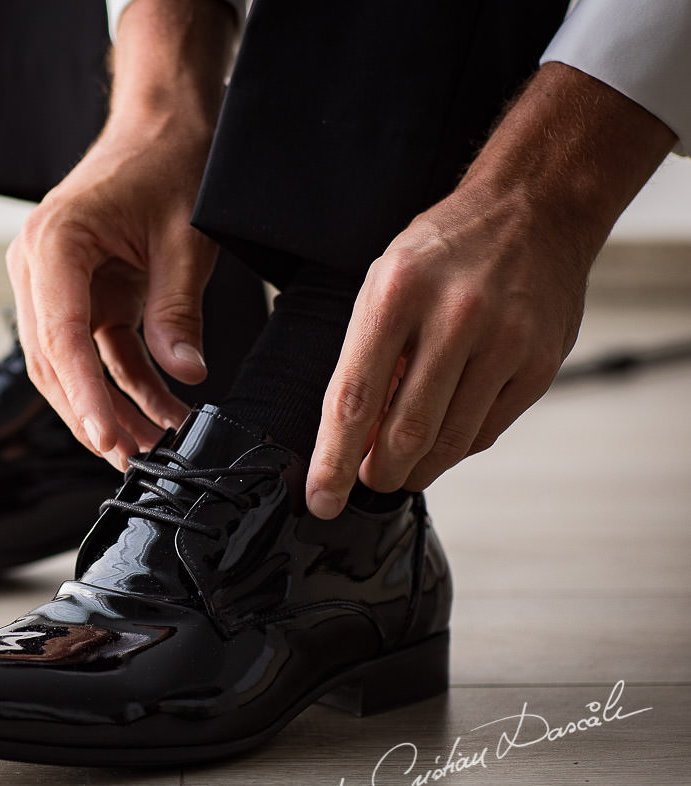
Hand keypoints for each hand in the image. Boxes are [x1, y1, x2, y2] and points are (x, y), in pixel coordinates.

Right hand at [7, 122, 216, 469]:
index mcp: (54, 245)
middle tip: (131, 461)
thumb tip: (186, 371)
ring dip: (110, 407)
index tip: (108, 439)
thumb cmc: (168, 160)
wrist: (163, 122)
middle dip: (92, 415)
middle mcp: (39, 266)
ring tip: (152, 449)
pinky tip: (162, 412)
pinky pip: (98, 349)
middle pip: (53, 361)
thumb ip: (178, 308)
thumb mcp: (184, 237)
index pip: (60, 338)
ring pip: (71, 364)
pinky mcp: (82, 292)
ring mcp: (56, 281)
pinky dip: (126, 383)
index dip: (84, 397)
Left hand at [305, 187, 583, 517]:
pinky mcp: (540, 364)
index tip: (321, 499)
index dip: (334, 459)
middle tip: (368, 480)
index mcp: (396, 295)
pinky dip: (457, 447)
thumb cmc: (444, 252)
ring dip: (417, 469)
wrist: (534, 209)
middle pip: (405, 432)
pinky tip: (445, 435)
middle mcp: (453, 318)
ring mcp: (504, 342)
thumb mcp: (385, 285)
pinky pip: (487, 431)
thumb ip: (366, 359)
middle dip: (378, 473)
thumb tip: (353, 439)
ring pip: (449, 442)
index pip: (355, 398)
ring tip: (402, 467)